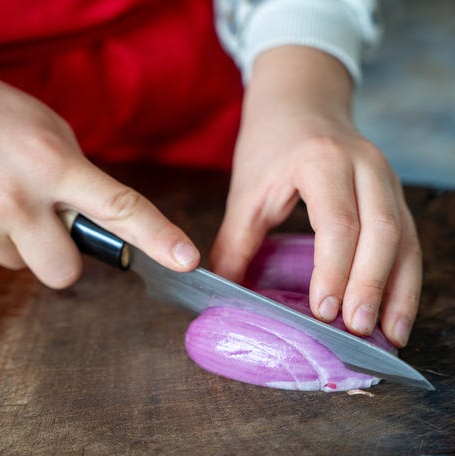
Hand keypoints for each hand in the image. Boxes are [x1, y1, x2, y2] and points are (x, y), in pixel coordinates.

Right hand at [0, 81, 198, 287]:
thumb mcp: (56, 138)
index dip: (157, 237)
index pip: (120, 209)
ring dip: (26, 244)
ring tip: (10, 201)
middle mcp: (19, 198)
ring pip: (25, 266)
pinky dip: (3, 240)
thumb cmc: (7, 119)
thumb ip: (84, 182)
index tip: (186, 259)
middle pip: (65, 271)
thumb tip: (108, 221)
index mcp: (54, 165)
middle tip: (52, 224)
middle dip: (65, 256)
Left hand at [210, 47, 421, 346]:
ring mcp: (385, 179)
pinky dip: (404, 276)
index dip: (334, 270)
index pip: (338, 223)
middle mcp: (365, 167)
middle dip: (371, 286)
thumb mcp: (247, 190)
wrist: (301, 102)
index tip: (324, 311)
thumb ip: (236, 241)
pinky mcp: (391, 193)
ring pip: (404, 239)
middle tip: (358, 329)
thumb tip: (227, 292)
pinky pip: (407, 238)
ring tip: (390, 334)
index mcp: (323, 161)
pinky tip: (397, 308)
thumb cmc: (271, 144)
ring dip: (400, 289)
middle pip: (382, 232)